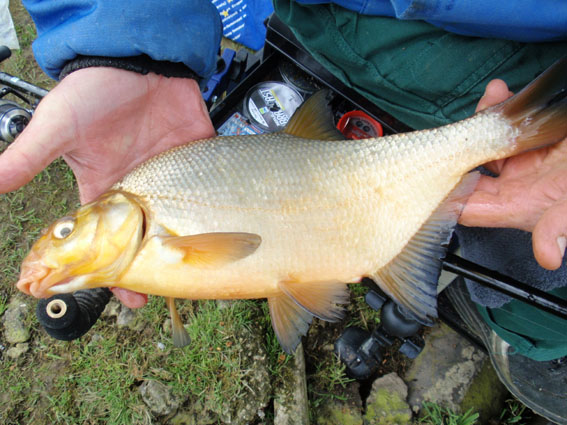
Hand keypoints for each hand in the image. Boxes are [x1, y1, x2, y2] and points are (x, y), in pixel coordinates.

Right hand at [0, 67, 215, 306]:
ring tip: (201, 271)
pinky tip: (234, 226)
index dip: (118, 271)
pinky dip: (223, 202)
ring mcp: (174, 172)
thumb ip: (28, 157)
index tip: (128, 299)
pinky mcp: (200, 153)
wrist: (137, 58)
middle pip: (151, 237)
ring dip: (193, 241)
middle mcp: (142, 187)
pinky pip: (214, 183)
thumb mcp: (59, 127)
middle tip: (167, 293)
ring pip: (185, 215)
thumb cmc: (93, 91)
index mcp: (107, 188)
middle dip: (158, 266)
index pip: (110, 242)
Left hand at [459, 79, 566, 269]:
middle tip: (447, 134)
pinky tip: (499, 92)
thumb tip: (548, 255)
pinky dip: (498, 106)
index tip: (425, 178)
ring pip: (482, 143)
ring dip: (477, 124)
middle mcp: (514, 184)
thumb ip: (560, 223)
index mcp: (517, 207)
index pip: (465, 208)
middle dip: (455, 152)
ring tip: (486, 102)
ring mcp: (520, 159)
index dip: (442, 196)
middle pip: (466, 171)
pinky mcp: (531, 137)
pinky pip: (504, 123)